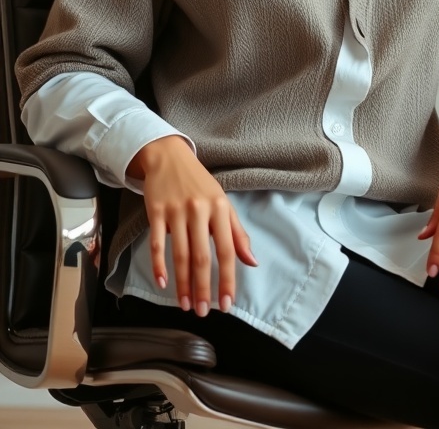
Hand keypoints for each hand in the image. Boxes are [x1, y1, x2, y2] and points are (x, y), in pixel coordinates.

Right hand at [127, 136, 257, 315]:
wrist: (169, 156)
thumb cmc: (199, 183)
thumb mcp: (223, 203)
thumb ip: (237, 234)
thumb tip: (251, 262)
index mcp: (220, 209)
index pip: (226, 250)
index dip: (227, 279)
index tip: (226, 303)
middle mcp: (200, 210)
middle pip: (202, 257)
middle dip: (202, 288)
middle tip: (202, 312)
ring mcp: (177, 210)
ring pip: (180, 254)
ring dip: (182, 283)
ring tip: (184, 304)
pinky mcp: (156, 211)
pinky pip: (157, 242)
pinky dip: (159, 265)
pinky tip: (163, 283)